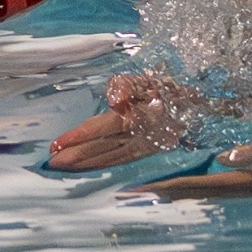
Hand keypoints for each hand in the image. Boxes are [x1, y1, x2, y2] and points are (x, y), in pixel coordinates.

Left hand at [46, 73, 194, 172]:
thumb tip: (115, 98)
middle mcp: (141, 135)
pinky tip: (90, 170)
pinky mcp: (148, 154)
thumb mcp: (150, 80)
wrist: (198, 107)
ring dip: (87, 165)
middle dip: (77, 156)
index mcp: (138, 115)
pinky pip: (122, 162)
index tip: (57, 144)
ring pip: (111, 158)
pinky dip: (104, 167)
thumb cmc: (168, 89)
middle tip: (52, 163)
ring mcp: (145, 148)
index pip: (103, 127)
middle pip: (103, 147)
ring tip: (64, 168)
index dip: (80, 135)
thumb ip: (130, 86)